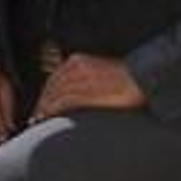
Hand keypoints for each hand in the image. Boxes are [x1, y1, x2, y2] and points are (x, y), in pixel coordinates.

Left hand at [32, 54, 146, 121]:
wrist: (146, 78)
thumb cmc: (132, 79)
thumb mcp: (105, 72)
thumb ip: (90, 78)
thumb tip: (83, 92)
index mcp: (79, 60)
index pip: (56, 78)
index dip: (46, 93)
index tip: (42, 105)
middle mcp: (76, 67)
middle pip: (51, 86)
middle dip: (41, 101)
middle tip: (35, 116)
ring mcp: (80, 79)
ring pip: (54, 94)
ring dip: (43, 108)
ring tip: (38, 120)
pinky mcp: (87, 91)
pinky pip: (63, 101)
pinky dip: (52, 110)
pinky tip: (48, 118)